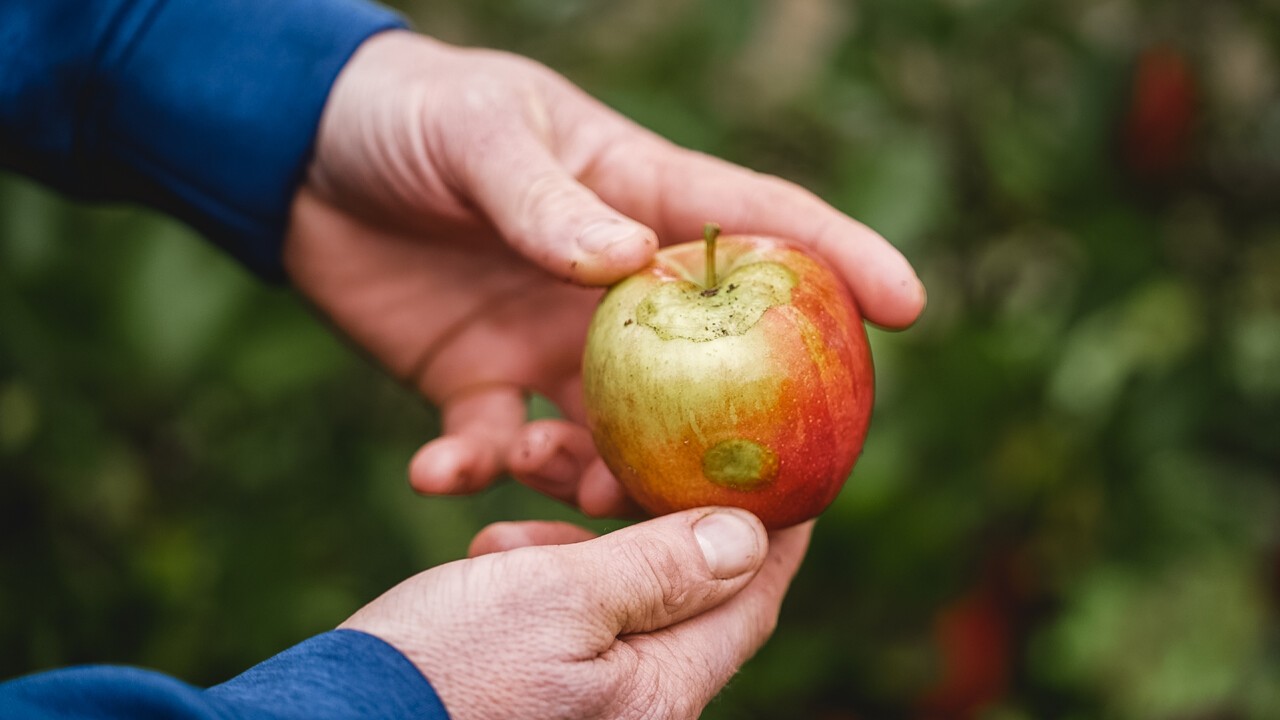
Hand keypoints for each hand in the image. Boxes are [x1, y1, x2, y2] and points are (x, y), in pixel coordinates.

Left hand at [284, 31, 925, 514]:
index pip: (756, 227)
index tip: (907, 306)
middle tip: (730, 493)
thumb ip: (544, 201)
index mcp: (635, 203)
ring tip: (547, 480)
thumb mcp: (480, 134)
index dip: (840, 260)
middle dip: (727, 433)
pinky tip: (439, 470)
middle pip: (704, 369)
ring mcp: (550, 344)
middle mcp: (611, 289)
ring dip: (594, 480)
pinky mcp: (479, 385)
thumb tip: (625, 265)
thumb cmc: (411, 115)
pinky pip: (498, 449)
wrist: (302, 159)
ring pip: (612, 437)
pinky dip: (475, 470)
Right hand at [340, 508, 811, 719]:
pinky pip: (575, 629)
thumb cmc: (440, 669)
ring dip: (590, 550)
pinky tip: (496, 556)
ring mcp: (588, 712)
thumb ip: (660, 566)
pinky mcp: (539, 703)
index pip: (750, 597)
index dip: (772, 528)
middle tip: (634, 463)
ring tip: (523, 529)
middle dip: (659, 524)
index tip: (777, 466)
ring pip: (625, 607)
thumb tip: (747, 536)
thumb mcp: (555, 598)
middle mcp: (637, 712)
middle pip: (688, 598)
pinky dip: (549, 582)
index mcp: (659, 692)